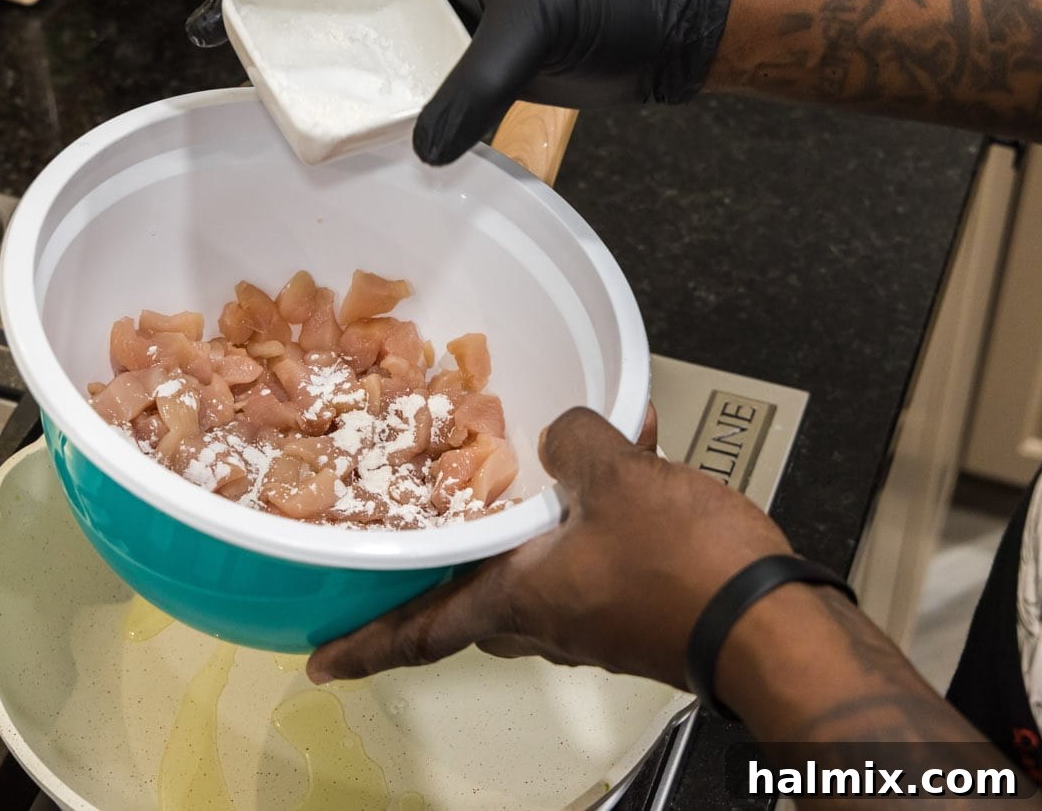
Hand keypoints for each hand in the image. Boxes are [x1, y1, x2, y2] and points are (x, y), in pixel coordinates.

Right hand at [186, 0, 732, 164]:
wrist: (661, 33)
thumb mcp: (533, 27)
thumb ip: (475, 84)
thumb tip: (422, 149)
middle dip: (273, 2)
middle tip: (212, 27)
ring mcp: (444, 6)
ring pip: (361, 27)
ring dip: (314, 49)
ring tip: (257, 74)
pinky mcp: (462, 50)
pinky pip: (398, 68)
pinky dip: (366, 89)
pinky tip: (334, 110)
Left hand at [306, 405, 791, 688]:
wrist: (774, 623)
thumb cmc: (685, 567)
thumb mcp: (619, 480)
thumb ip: (574, 442)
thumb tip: (559, 429)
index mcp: (518, 600)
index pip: (420, 631)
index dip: (365, 645)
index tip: (317, 663)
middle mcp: (544, 623)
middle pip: (469, 610)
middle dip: (437, 586)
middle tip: (409, 556)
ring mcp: (589, 625)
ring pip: (525, 589)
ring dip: (510, 551)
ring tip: (510, 499)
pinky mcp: (630, 616)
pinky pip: (579, 572)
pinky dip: (572, 533)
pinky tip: (600, 482)